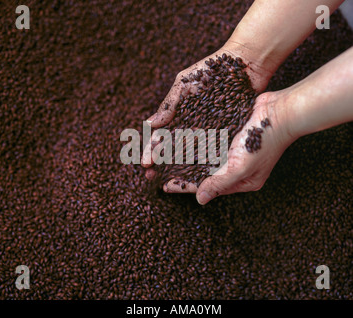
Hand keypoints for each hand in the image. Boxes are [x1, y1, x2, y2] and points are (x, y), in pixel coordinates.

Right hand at [141, 44, 273, 169]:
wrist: (245, 63)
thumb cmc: (212, 68)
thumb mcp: (185, 83)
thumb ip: (169, 103)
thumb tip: (150, 124)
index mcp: (179, 113)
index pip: (161, 135)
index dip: (152, 149)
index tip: (145, 162)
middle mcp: (192, 124)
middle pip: (173, 148)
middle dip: (161, 163)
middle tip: (150, 177)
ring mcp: (210, 130)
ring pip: (191, 153)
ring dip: (179, 168)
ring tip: (170, 181)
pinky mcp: (226, 132)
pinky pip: (214, 149)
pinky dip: (204, 162)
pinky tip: (197, 174)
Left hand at [162, 91, 295, 203]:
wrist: (282, 111)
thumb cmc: (266, 142)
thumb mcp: (242, 168)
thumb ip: (219, 183)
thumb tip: (200, 200)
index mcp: (240, 181)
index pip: (206, 187)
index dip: (185, 186)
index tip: (165, 185)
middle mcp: (235, 167)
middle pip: (201, 172)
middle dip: (179, 171)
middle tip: (158, 171)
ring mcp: (232, 151)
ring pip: (201, 156)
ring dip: (182, 155)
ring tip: (163, 155)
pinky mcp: (230, 135)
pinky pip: (207, 141)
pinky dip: (193, 141)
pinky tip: (178, 139)